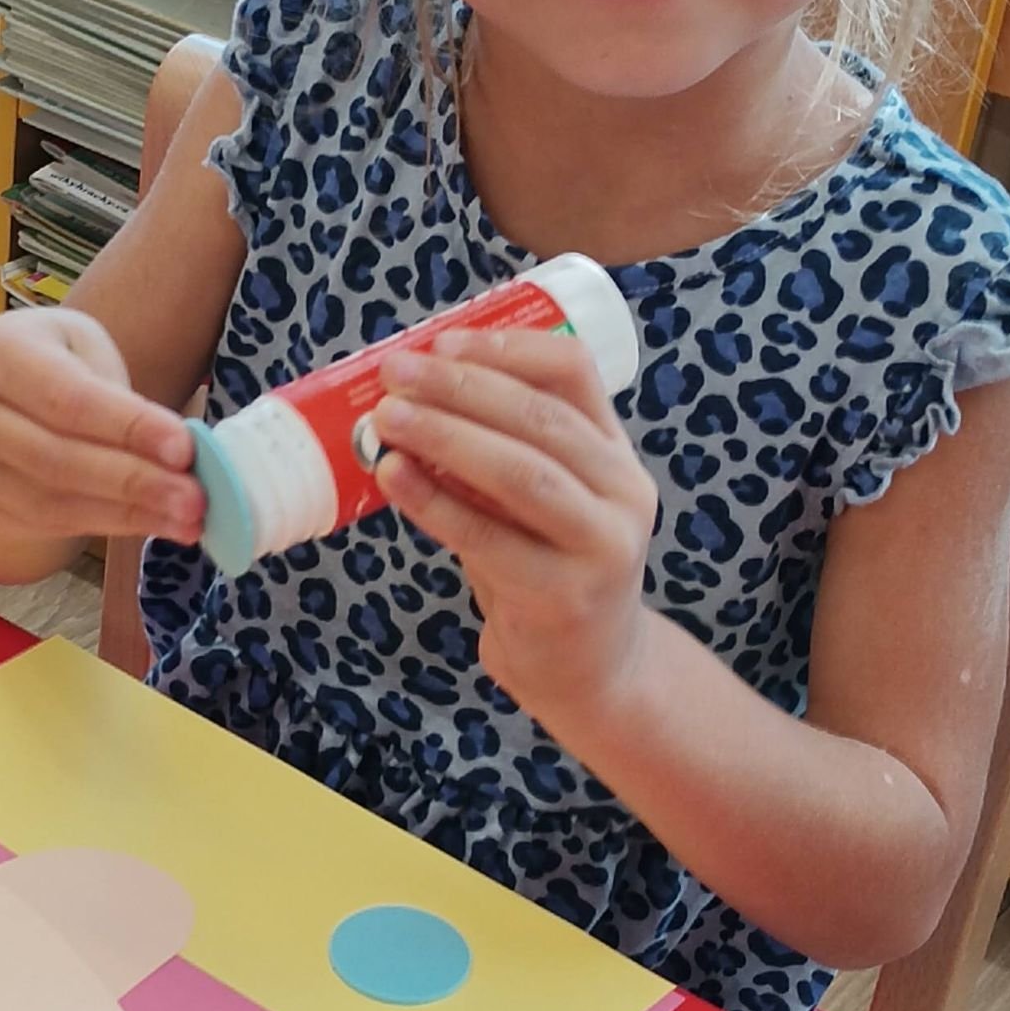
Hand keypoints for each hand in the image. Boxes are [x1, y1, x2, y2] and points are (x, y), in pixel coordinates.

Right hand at [0, 308, 203, 565]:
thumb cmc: (48, 363)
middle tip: (196, 499)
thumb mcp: (78, 348)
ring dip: (128, 515)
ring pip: (52, 502)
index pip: (66, 397)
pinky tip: (154, 524)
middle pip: (55, 458)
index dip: (128, 426)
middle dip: (134, 481)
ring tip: (187, 520)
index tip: (185, 449)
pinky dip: (110, 525)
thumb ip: (115, 391)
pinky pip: (51, 524)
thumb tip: (178, 454)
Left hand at [370, 326, 656, 725]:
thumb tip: (408, 391)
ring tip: (386, 420)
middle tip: (395, 373)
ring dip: (447, 438)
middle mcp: (623, 492)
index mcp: (616, 452)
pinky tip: (395, 478)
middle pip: (542, 419)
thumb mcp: (540, 499)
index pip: (574, 372)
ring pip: (523, 474)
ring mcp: (602, 546)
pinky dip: (436, 504)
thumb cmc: (546, 566)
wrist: (588, 669)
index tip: (441, 341)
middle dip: (461, 388)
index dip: (506, 348)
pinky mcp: (566, 598)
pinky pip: (490, 539)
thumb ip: (498, 449)